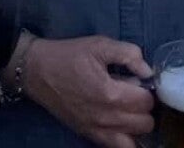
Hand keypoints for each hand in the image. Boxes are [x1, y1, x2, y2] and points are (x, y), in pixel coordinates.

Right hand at [22, 36, 154, 147]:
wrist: (35, 70)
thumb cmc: (67, 55)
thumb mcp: (98, 44)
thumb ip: (128, 54)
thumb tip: (148, 71)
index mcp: (111, 93)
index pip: (147, 100)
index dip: (144, 88)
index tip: (133, 80)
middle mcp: (107, 117)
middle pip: (146, 122)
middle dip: (142, 106)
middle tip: (128, 93)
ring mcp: (98, 130)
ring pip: (137, 137)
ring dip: (136, 123)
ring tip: (124, 108)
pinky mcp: (90, 135)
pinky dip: (127, 139)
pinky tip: (121, 125)